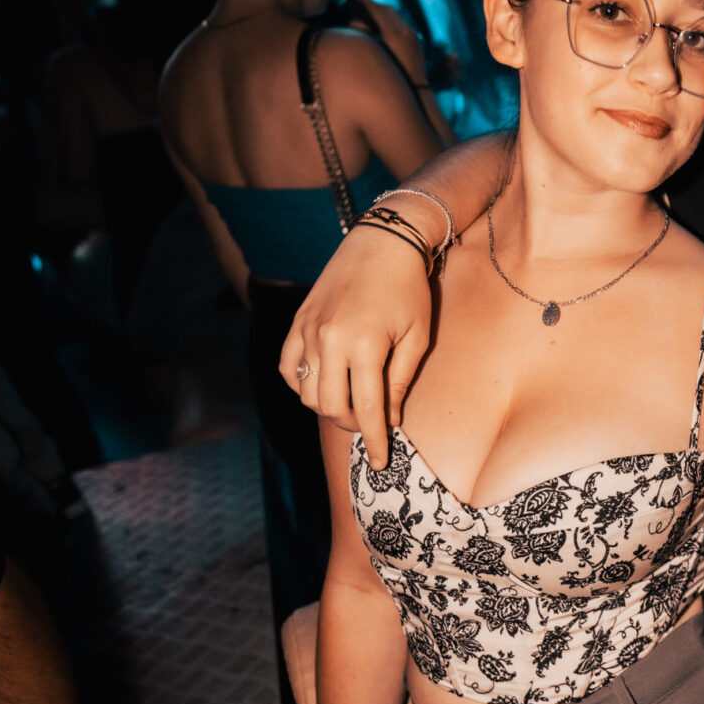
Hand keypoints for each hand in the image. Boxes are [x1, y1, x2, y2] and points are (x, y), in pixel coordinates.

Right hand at [278, 220, 437, 451]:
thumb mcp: (416, 336)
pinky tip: (322, 386)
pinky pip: (287, 368)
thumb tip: (389, 418)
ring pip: (306, 392)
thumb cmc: (408, 289)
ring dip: (327, 408)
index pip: (365, 408)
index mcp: (364, 344)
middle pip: (331, 406)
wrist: (382, 242)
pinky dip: (301, 386)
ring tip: (349, 405)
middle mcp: (329, 340)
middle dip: (352, 425)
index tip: (381, 461)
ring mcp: (308, 331)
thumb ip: (399, 380)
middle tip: (370, 425)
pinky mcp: (297, 322)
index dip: (374, 440)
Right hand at [362, 0, 428, 86]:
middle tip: (362, 5)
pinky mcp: (415, 40)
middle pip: (387, 10)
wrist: (415, 90)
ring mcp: (412, 35)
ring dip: (383, 14)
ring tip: (371, 17)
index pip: (377, 11)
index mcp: (392, 34)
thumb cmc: (390, 77)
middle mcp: (404, 31)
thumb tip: (354, 23)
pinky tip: (382, 29)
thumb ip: (364, 36)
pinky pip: (401, 24)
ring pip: (395, 16)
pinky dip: (390, 22)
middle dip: (375, 6)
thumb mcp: (374, 53)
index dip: (366, 3)